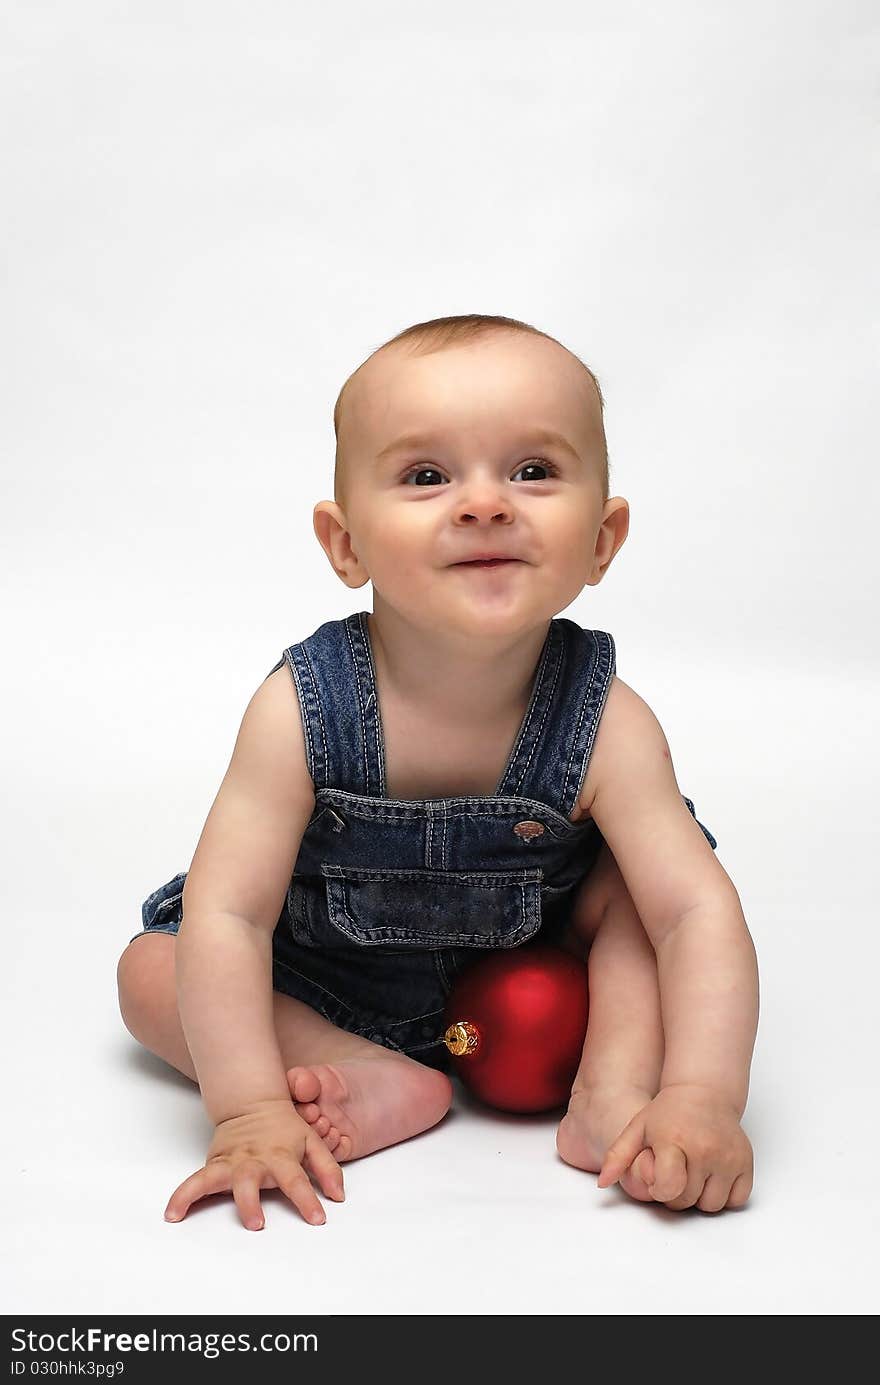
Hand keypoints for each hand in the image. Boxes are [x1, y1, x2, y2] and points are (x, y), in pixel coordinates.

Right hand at [164, 1098, 344, 1229]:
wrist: (253, 1103)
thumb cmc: (285, 1127)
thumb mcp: (312, 1141)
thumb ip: (327, 1168)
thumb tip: (338, 1197)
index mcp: (280, 1154)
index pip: (295, 1179)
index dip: (307, 1199)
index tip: (318, 1218)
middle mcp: (253, 1160)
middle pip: (249, 1181)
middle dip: (251, 1203)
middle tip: (257, 1224)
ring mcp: (231, 1163)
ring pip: (214, 1180)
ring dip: (200, 1197)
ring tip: (183, 1215)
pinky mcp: (214, 1166)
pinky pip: (195, 1181)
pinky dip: (182, 1196)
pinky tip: (172, 1214)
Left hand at [597, 1084, 753, 1211]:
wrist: (704, 1093)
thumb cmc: (666, 1113)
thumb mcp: (637, 1128)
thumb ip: (618, 1156)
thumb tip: (602, 1183)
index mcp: (674, 1140)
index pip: (669, 1188)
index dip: (660, 1190)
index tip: (658, 1178)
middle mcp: (705, 1149)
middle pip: (688, 1201)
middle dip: (677, 1194)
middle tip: (674, 1173)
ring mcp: (729, 1157)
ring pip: (712, 1205)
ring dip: (700, 1197)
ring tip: (692, 1174)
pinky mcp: (746, 1162)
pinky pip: (737, 1200)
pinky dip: (725, 1195)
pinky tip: (712, 1176)